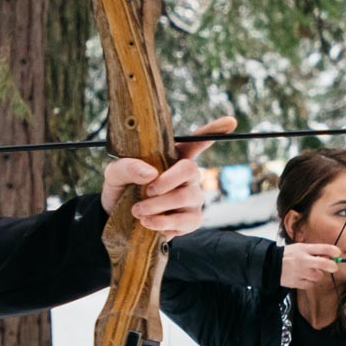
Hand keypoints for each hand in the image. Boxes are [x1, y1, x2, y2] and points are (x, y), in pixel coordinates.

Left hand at [101, 115, 236, 235]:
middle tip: (147, 191)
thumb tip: (150, 173)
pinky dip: (163, 223)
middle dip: (168, 181)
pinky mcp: (190, 220)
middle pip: (190, 170)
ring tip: (138, 211)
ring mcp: (192, 199)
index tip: (230, 122)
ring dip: (158, 205)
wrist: (117, 219)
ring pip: (185, 197)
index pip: (195, 142)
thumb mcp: (115, 173)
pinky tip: (148, 223)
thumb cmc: (121, 188)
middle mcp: (187, 176)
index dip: (212, 132)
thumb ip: (127, 167)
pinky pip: (184, 221)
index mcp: (172, 157)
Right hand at [281, 243, 341, 288]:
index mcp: (304, 249)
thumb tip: (331, 256)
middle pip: (323, 263)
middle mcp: (302, 260)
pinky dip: (310, 282)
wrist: (271, 265)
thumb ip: (315, 251)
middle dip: (332, 265)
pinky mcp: (296, 283)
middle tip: (334, 267)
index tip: (338, 254)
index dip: (333, 251)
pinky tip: (303, 277)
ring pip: (318, 276)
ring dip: (317, 274)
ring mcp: (299, 272)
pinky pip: (310, 284)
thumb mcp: (301, 247)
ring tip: (310, 271)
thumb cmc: (289, 255)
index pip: (323, 248)